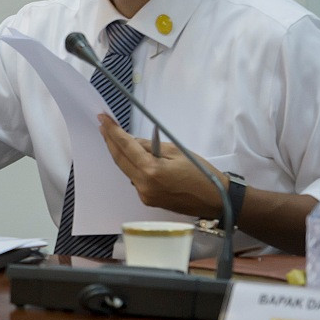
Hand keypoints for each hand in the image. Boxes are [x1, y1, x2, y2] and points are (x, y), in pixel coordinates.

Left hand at [97, 114, 223, 217]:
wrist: (216, 199)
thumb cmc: (201, 172)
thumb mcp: (176, 152)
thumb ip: (150, 146)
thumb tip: (132, 142)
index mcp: (151, 171)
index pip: (126, 147)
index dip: (113, 131)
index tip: (103, 118)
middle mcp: (143, 185)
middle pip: (120, 160)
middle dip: (110, 141)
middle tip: (103, 125)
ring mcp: (144, 195)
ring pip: (126, 169)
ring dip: (120, 153)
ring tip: (115, 137)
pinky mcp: (148, 200)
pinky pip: (135, 178)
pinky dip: (132, 165)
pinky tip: (133, 156)